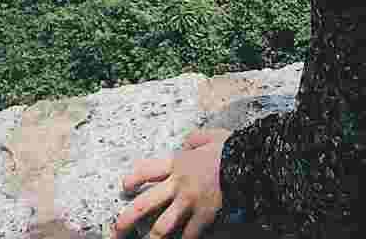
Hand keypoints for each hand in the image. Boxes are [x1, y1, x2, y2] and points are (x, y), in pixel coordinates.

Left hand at [110, 126, 232, 238]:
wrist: (250, 160)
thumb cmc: (231, 147)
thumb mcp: (209, 135)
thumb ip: (193, 140)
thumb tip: (186, 144)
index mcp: (177, 163)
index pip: (145, 171)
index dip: (131, 180)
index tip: (124, 187)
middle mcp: (178, 185)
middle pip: (143, 204)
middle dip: (125, 220)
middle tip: (115, 231)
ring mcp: (190, 203)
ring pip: (161, 227)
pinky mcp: (204, 216)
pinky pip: (189, 235)